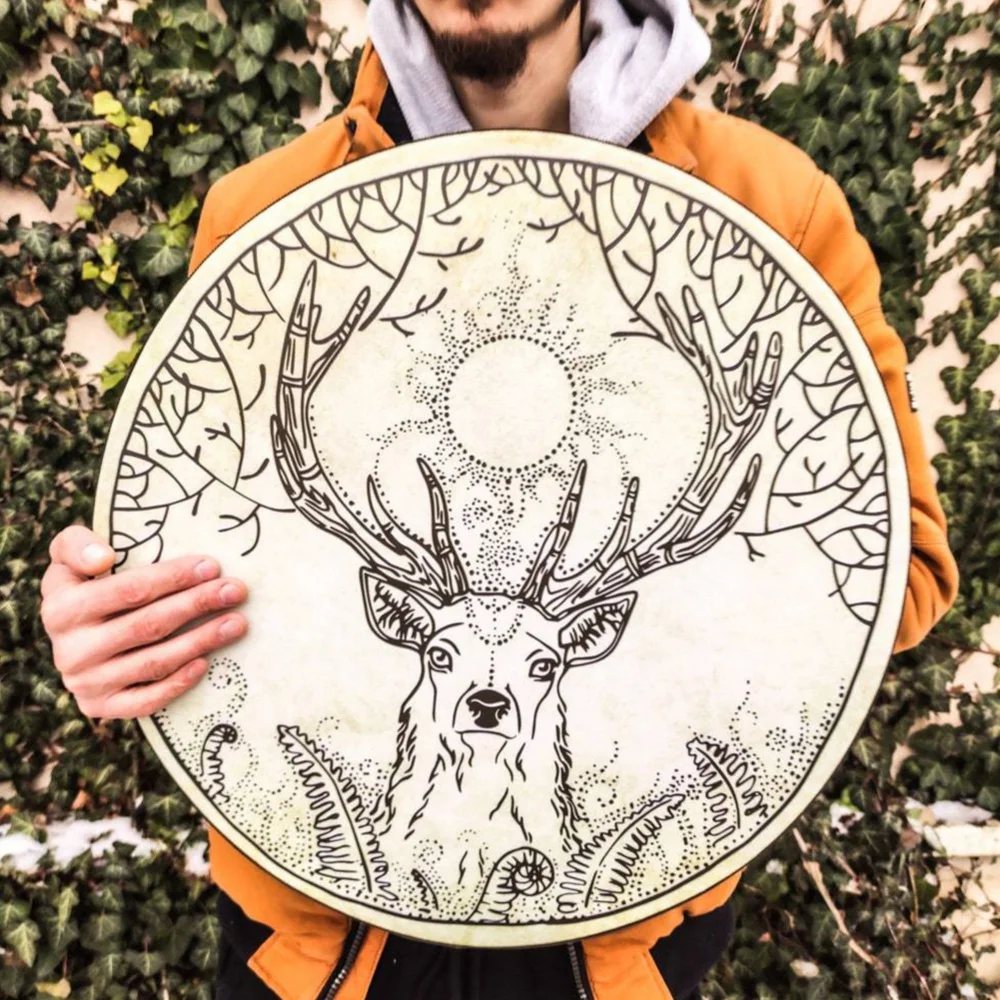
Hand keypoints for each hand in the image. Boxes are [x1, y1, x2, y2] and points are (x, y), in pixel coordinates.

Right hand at [40, 526, 248, 719]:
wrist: (70, 636)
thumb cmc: (84, 584)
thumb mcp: (70, 556)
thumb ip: (77, 545)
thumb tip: (104, 558)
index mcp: (61, 609)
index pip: (129, 591)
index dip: (173, 578)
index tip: (212, 566)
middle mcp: (70, 651)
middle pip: (149, 625)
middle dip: (198, 605)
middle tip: (235, 591)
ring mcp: (85, 683)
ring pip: (154, 662)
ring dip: (201, 641)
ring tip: (237, 622)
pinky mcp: (100, 707)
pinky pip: (145, 701)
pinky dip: (177, 684)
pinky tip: (206, 663)